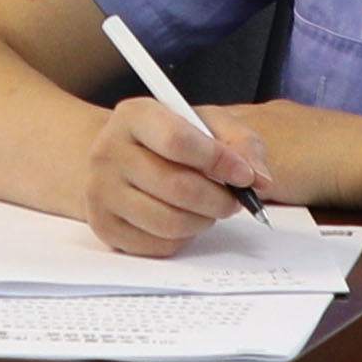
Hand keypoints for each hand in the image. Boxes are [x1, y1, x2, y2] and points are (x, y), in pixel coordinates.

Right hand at [81, 96, 279, 255]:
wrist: (119, 157)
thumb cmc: (168, 138)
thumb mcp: (206, 123)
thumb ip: (240, 143)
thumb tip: (260, 180)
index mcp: (134, 116)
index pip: (178, 141)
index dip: (219, 161)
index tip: (244, 175)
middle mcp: (108, 152)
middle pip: (177, 187)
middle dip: (219, 199)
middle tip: (234, 200)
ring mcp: (101, 192)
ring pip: (170, 222)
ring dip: (203, 221)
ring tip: (209, 208)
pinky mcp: (104, 226)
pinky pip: (159, 245)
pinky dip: (183, 238)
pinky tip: (184, 219)